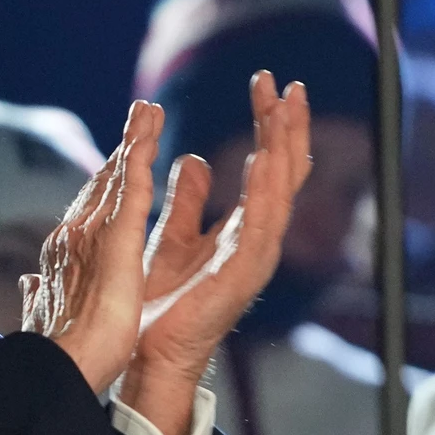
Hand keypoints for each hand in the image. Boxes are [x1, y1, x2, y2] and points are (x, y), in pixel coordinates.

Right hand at [23, 104, 161, 399]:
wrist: (54, 372)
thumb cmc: (54, 356)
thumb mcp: (48, 313)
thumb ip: (38, 293)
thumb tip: (28, 284)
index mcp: (67, 256)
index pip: (91, 210)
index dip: (108, 179)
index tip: (121, 156)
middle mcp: (73, 237)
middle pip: (102, 183)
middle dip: (122, 147)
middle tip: (141, 113)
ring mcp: (91, 235)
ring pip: (115, 177)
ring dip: (133, 140)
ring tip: (149, 109)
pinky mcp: (114, 241)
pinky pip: (130, 192)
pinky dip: (139, 159)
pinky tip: (149, 137)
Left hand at [116, 73, 312, 434]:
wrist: (147, 352)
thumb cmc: (159, 303)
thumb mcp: (171, 236)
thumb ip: (188, 201)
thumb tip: (197, 161)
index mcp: (243, 229)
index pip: (268, 166)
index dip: (270, 124)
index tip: (267, 83)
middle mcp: (257, 240)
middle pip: (284, 173)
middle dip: (287, 126)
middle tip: (286, 83)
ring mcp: (253, 258)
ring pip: (280, 192)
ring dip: (284, 148)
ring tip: (285, 108)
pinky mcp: (241, 275)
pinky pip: (260, 225)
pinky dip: (266, 190)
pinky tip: (267, 157)